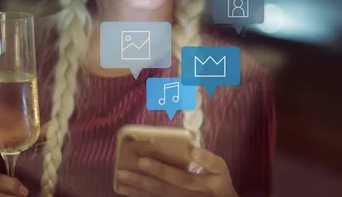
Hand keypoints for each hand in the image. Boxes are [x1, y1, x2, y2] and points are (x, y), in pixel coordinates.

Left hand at [116, 147, 238, 196]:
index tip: (142, 160)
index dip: (160, 170)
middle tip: (122, 173)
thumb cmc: (219, 183)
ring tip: (121, 183)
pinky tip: (129, 193)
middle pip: (162, 191)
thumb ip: (208, 159)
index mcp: (200, 185)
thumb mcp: (220, 169)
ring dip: (137, 192)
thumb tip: (192, 150)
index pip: (178, 178)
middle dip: (141, 182)